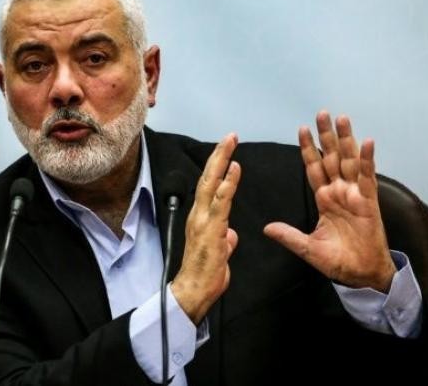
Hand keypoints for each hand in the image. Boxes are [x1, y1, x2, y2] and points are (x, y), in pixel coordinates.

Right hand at [172, 133, 240, 323]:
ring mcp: (203, 221)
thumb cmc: (205, 275)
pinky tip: (234, 170)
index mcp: (201, 220)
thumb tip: (230, 235)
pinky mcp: (210, 229)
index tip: (227, 151)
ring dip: (221, 161)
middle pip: (208, 178)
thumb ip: (224, 240)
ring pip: (211, 184)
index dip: (218, 168)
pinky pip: (220, 202)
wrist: (193, 292)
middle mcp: (198, 215)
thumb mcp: (220, 253)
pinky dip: (227, 184)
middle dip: (219, 155)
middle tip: (229, 136)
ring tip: (230, 143)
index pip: (209, 187)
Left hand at [264, 111, 395, 291]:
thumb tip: (267, 228)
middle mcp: (339, 192)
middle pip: (331, 157)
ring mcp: (355, 195)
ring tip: (341, 119)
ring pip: (349, 161)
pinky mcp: (369, 202)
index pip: (314, 168)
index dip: (308, 149)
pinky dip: (367, 160)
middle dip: (326, 136)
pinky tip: (366, 143)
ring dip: (346, 140)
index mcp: (324, 199)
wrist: (361, 276)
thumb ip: (289, 236)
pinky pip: (367, 178)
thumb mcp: (308, 248)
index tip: (301, 129)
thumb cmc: (338, 262)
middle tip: (321, 113)